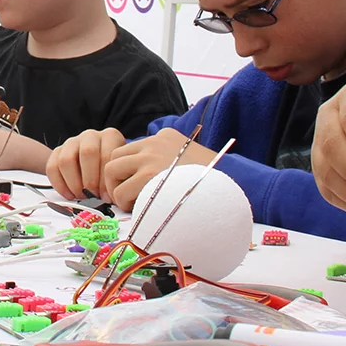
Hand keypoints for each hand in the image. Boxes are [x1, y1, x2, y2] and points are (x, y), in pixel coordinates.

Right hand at [46, 128, 127, 200]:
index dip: (105, 179)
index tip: (106, 197)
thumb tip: (113, 199)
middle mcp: (91, 136)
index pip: (106, 155)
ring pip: (66, 160)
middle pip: (87, 153)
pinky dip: (60, 185)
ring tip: (82, 196)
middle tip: (93, 196)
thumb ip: (118, 181)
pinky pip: (52, 167)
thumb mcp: (120, 172)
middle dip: (89, 180)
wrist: (97, 164)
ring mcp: (72, 142)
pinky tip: (70, 195)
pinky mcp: (57, 152)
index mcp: (110, 136)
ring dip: (74, 183)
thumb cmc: (112, 171)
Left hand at [100, 129, 218, 210]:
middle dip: (114, 178)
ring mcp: (151, 157)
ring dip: (117, 189)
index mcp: (163, 137)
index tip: (131, 184)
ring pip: (112, 171)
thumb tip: (148, 179)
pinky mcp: (150, 175)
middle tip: (123, 195)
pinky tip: (140, 208)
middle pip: (114, 156)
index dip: (126, 169)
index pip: (130, 149)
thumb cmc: (213, 178)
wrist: (233, 182)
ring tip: (131, 202)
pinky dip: (125, 202)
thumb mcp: (188, 156)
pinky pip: (122, 190)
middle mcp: (154, 143)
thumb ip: (167, 160)